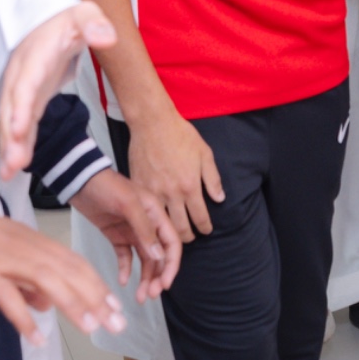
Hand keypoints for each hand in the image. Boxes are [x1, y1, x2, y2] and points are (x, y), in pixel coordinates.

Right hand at [0, 2, 116, 179]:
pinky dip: (17, 144)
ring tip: (8, 173)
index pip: (26, 83)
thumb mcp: (85, 14)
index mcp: (35, 55)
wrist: (52, 19)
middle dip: (11, 136)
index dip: (21, 107)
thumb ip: (94, 24)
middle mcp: (22, 74)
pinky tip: (15, 166)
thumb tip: (106, 37)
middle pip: (12, 107)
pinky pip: (20, 124)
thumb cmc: (70, 20)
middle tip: (12, 164)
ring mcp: (22, 88)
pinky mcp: (29, 100)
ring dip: (10, 146)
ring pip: (11, 120)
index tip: (18, 129)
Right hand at [0, 194, 124, 343]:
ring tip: (92, 329)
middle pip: (68, 271)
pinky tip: (38, 337)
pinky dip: (24, 318)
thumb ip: (23, 279)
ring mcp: (1, 259)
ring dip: (72, 305)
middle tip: (117, 324)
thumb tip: (45, 306)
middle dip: (96, 298)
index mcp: (28, 239)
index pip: (72, 261)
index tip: (115, 306)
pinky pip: (7, 297)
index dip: (96, 284)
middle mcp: (22, 246)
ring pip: (47, 280)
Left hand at [70, 168, 182, 302]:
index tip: (165, 285)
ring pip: (144, 260)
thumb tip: (159, 256)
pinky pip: (126, 257)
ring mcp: (132, 231)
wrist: (80, 180)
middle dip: (158, 277)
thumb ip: (144, 229)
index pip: (172, 244)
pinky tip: (123, 281)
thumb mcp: (128, 204)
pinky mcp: (117, 236)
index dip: (171, 265)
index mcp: (156, 214)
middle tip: (150, 295)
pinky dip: (126, 270)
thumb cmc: (107, 186)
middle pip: (159, 256)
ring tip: (140, 297)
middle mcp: (148, 225)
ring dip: (145, 278)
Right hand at [127, 111, 224, 241]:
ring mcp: (153, 192)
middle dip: (188, 236)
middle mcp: (172, 193)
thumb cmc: (180, 135)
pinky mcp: (139, 187)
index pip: (200, 218)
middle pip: (181, 228)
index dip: (205, 227)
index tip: (206, 229)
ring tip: (174, 232)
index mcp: (190, 186)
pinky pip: (146, 209)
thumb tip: (219, 199)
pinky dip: (152, 217)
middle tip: (191, 236)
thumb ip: (213, 179)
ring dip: (170, 231)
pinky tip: (156, 219)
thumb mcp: (204, 153)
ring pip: (162, 224)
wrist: (152, 122)